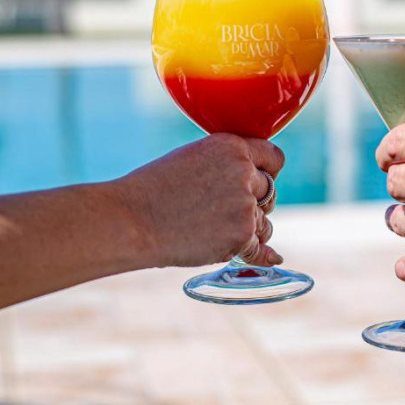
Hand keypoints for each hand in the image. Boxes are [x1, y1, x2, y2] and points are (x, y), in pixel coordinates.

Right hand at [117, 134, 284, 268]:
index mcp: (232, 146)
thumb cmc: (152, 190)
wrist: (131, 220)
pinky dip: (259, 255)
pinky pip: (259, 248)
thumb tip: (256, 184)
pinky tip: (270, 258)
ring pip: (264, 222)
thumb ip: (226, 166)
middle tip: (228, 214)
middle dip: (256, 203)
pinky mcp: (241, 234)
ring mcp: (245, 203)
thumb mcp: (193, 159)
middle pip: (270, 191)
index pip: (273, 158)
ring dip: (251, 230)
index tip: (262, 183)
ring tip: (218, 234)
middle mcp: (243, 171)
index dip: (269, 172)